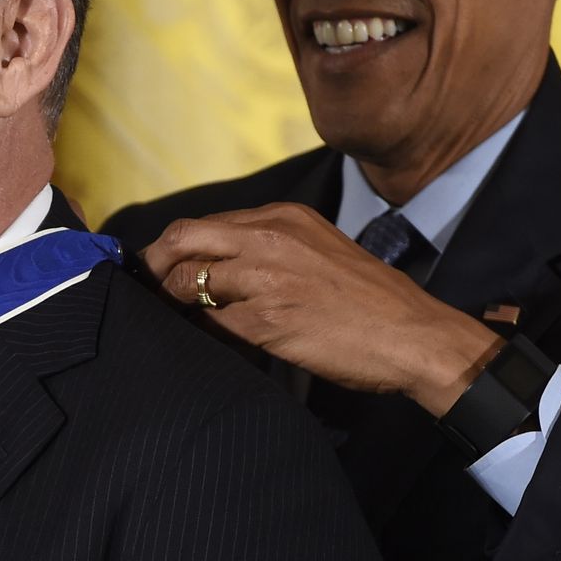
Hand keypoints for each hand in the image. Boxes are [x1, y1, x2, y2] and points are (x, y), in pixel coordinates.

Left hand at [141, 202, 502, 416]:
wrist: (413, 332)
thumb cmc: (368, 298)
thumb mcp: (317, 248)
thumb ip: (270, 246)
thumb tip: (218, 265)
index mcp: (281, 217)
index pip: (203, 224)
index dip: (172, 249)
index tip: (159, 269)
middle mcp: (269, 238)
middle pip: (182, 239)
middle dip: (155, 267)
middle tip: (147, 292)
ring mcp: (267, 278)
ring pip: (188, 283)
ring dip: (174, 305)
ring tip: (174, 322)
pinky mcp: (268, 320)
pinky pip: (213, 325)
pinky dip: (203, 335)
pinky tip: (207, 344)